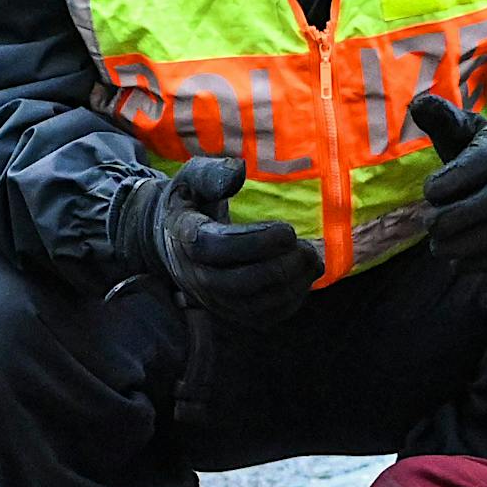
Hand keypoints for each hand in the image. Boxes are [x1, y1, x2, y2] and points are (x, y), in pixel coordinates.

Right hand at [118, 157, 321, 323]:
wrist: (175, 241)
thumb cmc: (191, 204)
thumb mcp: (191, 180)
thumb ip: (212, 174)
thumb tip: (239, 170)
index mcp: (185, 238)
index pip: (215, 249)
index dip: (255, 242)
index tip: (288, 231)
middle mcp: (196, 276)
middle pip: (238, 284)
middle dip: (280, 268)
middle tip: (307, 249)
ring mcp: (214, 299)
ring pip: (254, 305)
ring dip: (291, 285)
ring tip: (312, 259)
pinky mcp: (232, 312)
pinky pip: (264, 316)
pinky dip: (292, 300)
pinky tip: (306, 275)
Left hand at [412, 95, 486, 272]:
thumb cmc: (486, 154)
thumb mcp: (466, 130)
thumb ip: (442, 119)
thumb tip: (419, 105)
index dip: (457, 177)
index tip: (427, 191)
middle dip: (462, 214)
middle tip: (429, 225)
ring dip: (472, 241)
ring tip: (438, 247)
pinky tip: (458, 262)